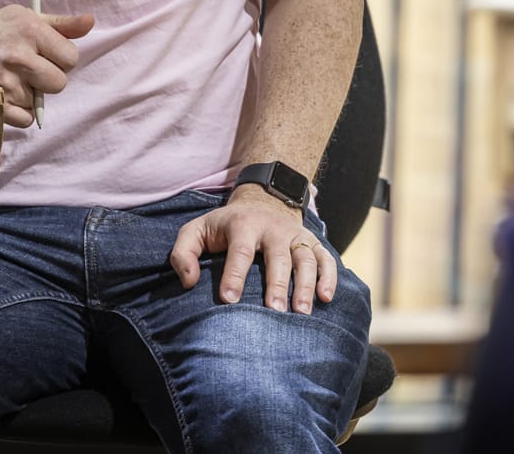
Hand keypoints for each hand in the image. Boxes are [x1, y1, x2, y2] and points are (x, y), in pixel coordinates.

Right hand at [0, 5, 93, 126]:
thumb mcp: (23, 18)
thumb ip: (61, 25)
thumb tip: (91, 22)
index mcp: (30, 29)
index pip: (71, 58)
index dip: (61, 60)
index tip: (46, 57)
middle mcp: (19, 55)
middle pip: (60, 84)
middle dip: (48, 80)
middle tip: (29, 71)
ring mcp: (5, 81)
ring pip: (40, 103)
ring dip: (29, 96)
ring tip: (9, 80)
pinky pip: (25, 120)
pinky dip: (17, 113)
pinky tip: (3, 95)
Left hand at [168, 186, 336, 313]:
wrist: (261, 201)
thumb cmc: (224, 227)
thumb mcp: (196, 231)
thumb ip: (184, 253)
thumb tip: (189, 281)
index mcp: (242, 224)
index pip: (240, 250)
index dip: (234, 275)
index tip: (229, 300)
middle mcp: (272, 228)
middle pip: (278, 256)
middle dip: (277, 284)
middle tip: (274, 311)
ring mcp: (295, 234)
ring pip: (305, 257)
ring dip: (305, 284)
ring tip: (302, 312)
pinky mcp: (312, 241)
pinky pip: (326, 258)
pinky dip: (329, 277)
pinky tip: (326, 298)